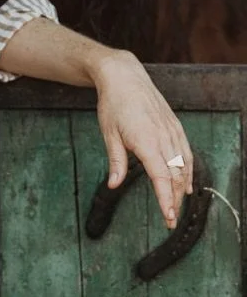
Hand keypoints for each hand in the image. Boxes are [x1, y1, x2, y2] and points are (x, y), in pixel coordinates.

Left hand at [92, 50, 193, 228]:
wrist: (124, 76)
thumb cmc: (113, 105)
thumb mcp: (109, 134)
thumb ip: (116, 161)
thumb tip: (113, 185)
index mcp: (146, 141)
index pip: (161, 177)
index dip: (165, 199)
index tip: (168, 217)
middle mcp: (163, 137)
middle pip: (175, 175)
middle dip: (174, 199)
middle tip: (170, 220)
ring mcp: (172, 130)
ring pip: (184, 165)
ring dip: (181, 187)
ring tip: (176, 206)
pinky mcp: (175, 126)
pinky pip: (187, 152)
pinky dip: (189, 170)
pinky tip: (186, 184)